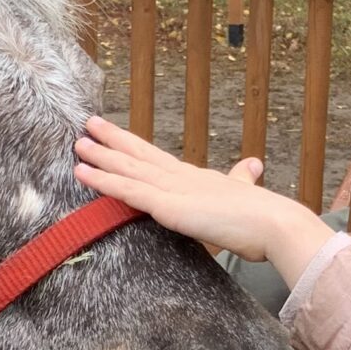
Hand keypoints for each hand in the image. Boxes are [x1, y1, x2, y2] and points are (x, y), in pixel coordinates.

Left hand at [74, 119, 331, 284]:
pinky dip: (104, 181)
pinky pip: (129, 191)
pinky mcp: (168, 206)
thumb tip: (252, 165)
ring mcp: (173, 189)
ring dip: (101, 157)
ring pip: (129, 169)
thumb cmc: (262, 217)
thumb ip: (241, 179)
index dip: (134, 145)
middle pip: (139, 155)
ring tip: (78, 145)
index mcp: (196, 177)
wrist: (273, 224)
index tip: (115, 134)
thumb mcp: (246, 193)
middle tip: (88, 125)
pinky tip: (83, 173)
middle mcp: (181, 177)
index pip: (157, 158)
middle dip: (112, 141)